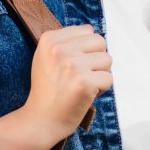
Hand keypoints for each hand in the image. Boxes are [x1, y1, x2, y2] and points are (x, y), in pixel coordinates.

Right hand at [20, 25, 112, 148]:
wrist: (40, 120)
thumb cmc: (47, 90)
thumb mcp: (46, 57)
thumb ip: (66, 41)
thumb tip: (90, 28)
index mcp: (49, 39)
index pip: (87, 31)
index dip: (86, 50)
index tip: (71, 66)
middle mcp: (60, 49)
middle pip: (100, 42)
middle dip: (96, 59)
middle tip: (81, 76)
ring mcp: (72, 65)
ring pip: (107, 60)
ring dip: (100, 74)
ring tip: (82, 85)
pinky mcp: (84, 82)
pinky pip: (109, 78)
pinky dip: (102, 89)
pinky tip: (85, 95)